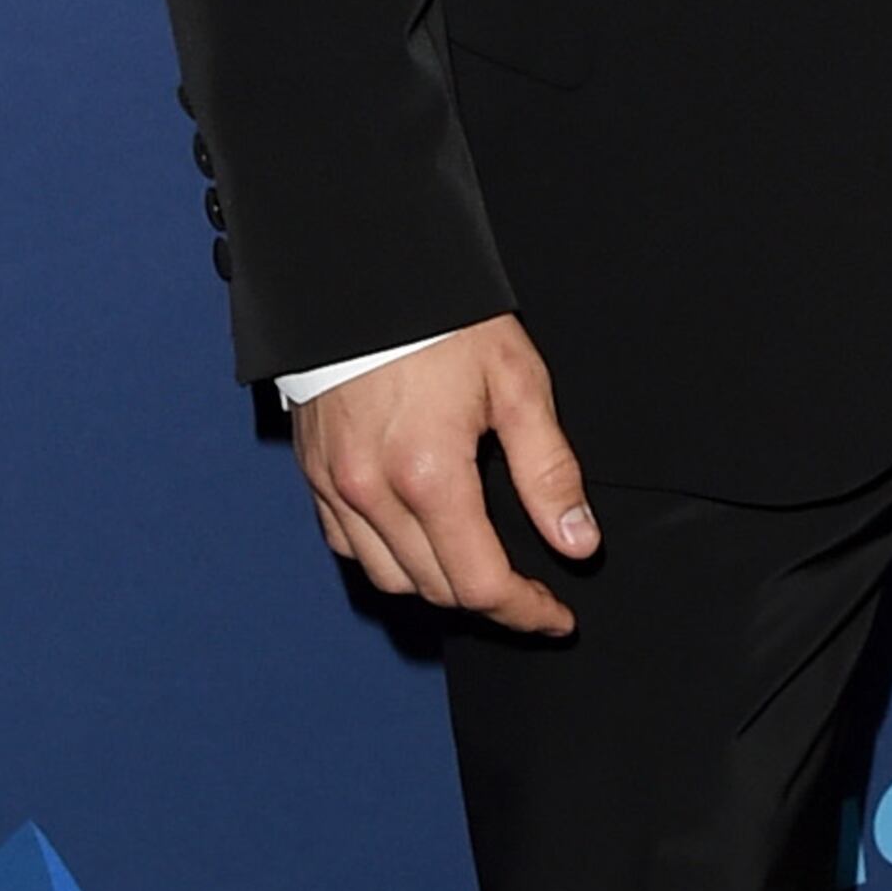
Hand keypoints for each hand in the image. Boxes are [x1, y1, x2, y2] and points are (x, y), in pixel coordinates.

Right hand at [292, 319, 598, 633]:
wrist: (359, 275)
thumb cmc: (440, 320)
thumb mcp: (516, 384)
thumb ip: (548, 471)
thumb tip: (576, 542)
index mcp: (429, 476)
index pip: (480, 583)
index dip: (525, 611)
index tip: (555, 616)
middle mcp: (373, 493)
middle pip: (435, 589)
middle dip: (490, 602)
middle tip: (530, 592)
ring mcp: (336, 487)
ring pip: (388, 578)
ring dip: (438, 586)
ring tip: (479, 570)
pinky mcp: (314, 474)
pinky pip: (348, 546)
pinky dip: (388, 559)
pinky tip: (419, 541)